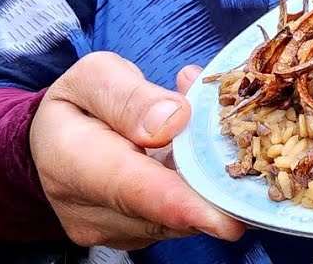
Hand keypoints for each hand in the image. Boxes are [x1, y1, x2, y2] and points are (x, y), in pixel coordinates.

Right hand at [30, 52, 244, 249]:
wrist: (54, 143)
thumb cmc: (79, 103)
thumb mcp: (96, 76)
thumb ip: (130, 96)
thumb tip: (174, 119)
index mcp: (72, 159)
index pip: (133, 188)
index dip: (183, 205)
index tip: (227, 219)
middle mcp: (89, 208)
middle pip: (165, 209)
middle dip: (214, 193)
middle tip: (258, 171)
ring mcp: (112, 229)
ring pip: (178, 218)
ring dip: (209, 188)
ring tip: (228, 149)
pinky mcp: (133, 236)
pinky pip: (179, 219)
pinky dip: (200, 193)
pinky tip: (209, 162)